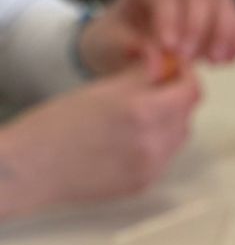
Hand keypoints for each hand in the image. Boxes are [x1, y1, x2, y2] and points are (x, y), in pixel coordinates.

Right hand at [0, 67, 201, 219]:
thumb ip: (140, 76)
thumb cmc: (57, 124)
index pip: (190, 92)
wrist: (35, 167)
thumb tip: (165, 61)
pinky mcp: (146, 183)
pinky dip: (157, 144)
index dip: (188, 77)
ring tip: (138, 113)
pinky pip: (164, 159)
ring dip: (169, 122)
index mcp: (143, 112)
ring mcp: (152, 167)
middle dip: (176, 98)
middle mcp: (154, 142)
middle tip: (157, 87)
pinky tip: (131, 138)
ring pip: (178, 138)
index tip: (179, 68)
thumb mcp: (101, 89)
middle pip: (186, 115)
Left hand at [77, 0, 234, 75]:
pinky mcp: (217, 16)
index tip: (171, 49)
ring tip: (215, 62)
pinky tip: (225, 62)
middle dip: (201, 30)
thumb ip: (134, 51)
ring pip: (224, 3)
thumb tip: (158, 64)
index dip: (172, 21)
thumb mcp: (114, 46)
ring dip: (226, 35)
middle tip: (193, 60)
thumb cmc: (117, 42)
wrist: (126, 45)